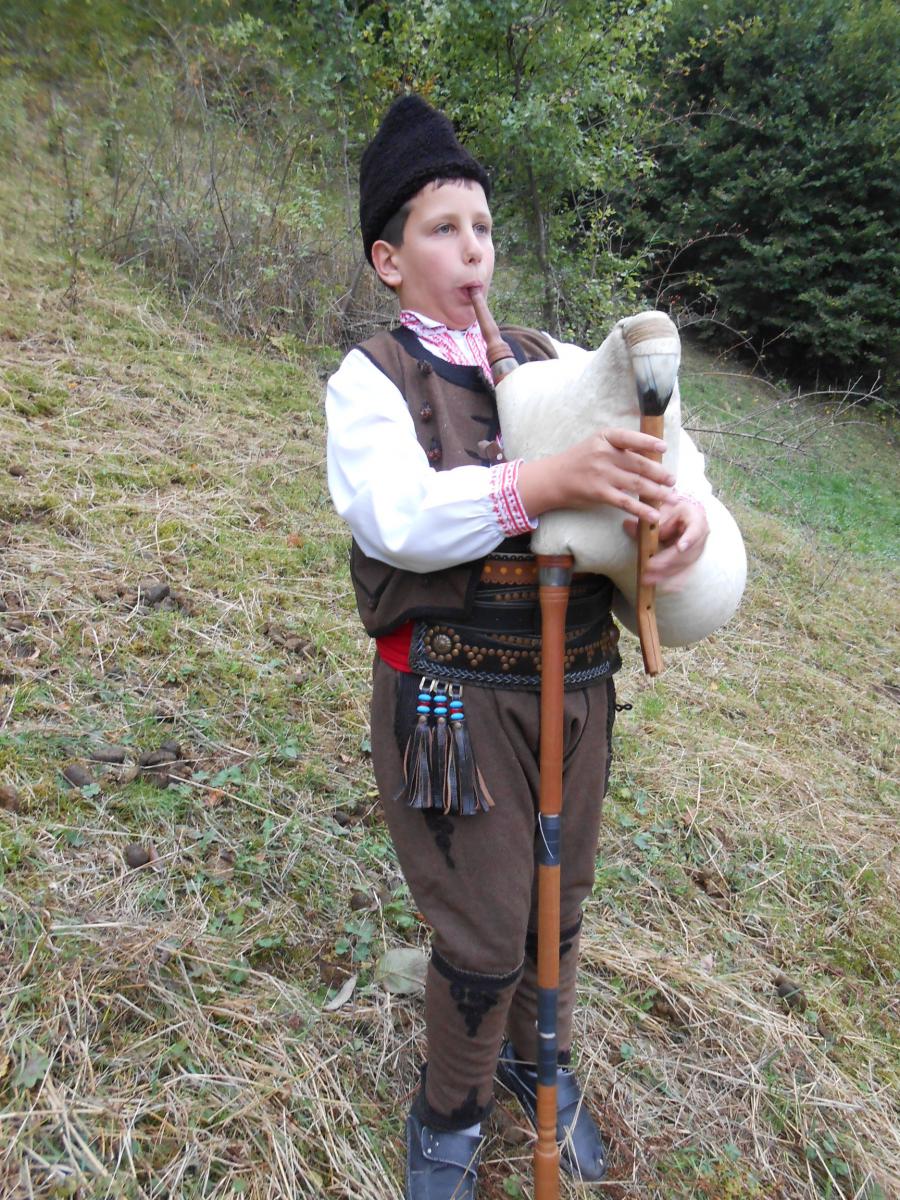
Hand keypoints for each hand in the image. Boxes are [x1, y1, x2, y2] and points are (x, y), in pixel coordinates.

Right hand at [517, 427, 674, 523]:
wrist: (554, 478)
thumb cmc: (579, 460)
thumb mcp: (597, 444)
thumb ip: (620, 447)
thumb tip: (650, 455)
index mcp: (605, 438)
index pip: (630, 438)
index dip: (648, 442)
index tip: (664, 448)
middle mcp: (604, 454)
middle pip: (639, 464)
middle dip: (660, 473)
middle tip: (673, 480)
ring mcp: (602, 474)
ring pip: (636, 483)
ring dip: (658, 492)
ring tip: (672, 497)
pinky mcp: (599, 493)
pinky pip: (625, 502)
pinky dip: (642, 509)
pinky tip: (654, 515)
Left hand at [624, 494, 708, 588]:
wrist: (683, 513)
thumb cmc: (671, 509)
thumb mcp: (660, 509)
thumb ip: (646, 520)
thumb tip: (627, 526)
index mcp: (696, 517)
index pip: (696, 529)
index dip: (689, 539)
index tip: (680, 548)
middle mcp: (701, 535)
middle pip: (687, 552)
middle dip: (667, 561)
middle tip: (650, 566)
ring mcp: (697, 549)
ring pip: (684, 564)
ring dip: (666, 573)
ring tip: (647, 579)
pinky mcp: (691, 560)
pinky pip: (684, 572)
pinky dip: (674, 581)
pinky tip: (665, 588)